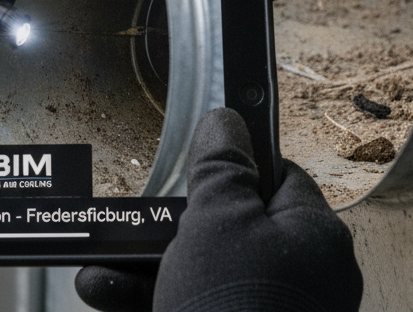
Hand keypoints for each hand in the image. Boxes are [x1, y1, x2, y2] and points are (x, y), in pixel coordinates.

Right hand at [75, 108, 362, 311]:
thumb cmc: (234, 307)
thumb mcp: (218, 217)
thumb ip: (220, 165)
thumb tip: (226, 120)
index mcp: (315, 239)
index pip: (279, 178)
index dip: (234, 164)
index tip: (192, 161)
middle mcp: (302, 281)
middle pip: (230, 229)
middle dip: (169, 225)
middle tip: (134, 220)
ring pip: (203, 275)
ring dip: (144, 268)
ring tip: (97, 269)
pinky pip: (193, 308)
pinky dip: (148, 300)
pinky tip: (103, 292)